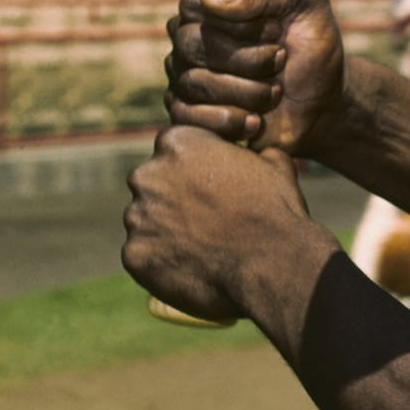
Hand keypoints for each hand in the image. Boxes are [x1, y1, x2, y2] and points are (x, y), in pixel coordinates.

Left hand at [122, 125, 308, 324]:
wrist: (270, 264)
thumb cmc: (275, 210)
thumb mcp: (274, 163)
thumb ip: (250, 151)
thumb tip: (251, 153)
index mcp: (177, 143)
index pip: (172, 149)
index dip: (192, 167)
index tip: (209, 185)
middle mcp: (147, 175)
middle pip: (152, 183)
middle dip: (172, 197)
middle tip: (203, 218)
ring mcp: (137, 217)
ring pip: (146, 221)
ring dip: (165, 230)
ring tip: (201, 247)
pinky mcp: (134, 256)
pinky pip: (143, 255)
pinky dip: (162, 261)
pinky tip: (191, 267)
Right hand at [165, 0, 345, 154]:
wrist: (323, 104)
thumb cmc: (313, 46)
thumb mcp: (306, 0)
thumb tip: (212, 0)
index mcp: (212, 1)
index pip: (195, 2)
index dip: (239, 21)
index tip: (276, 29)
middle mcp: (190, 35)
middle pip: (192, 43)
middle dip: (249, 58)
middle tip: (281, 60)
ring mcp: (184, 74)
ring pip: (193, 82)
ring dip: (247, 91)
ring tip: (275, 92)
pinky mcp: (187, 113)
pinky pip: (186, 117)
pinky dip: (229, 120)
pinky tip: (255, 120)